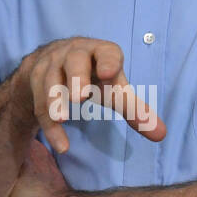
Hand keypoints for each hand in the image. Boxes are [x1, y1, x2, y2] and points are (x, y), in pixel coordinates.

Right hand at [12, 37, 165, 154]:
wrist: (51, 64)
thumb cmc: (92, 76)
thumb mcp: (113, 89)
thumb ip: (135, 110)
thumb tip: (161, 135)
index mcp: (99, 51)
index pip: (106, 52)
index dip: (108, 61)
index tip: (108, 73)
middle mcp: (73, 53)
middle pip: (74, 61)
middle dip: (76, 77)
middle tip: (80, 97)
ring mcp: (51, 64)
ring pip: (50, 81)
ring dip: (54, 100)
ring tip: (61, 119)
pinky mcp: (35, 79)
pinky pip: (39, 102)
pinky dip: (49, 125)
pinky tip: (62, 145)